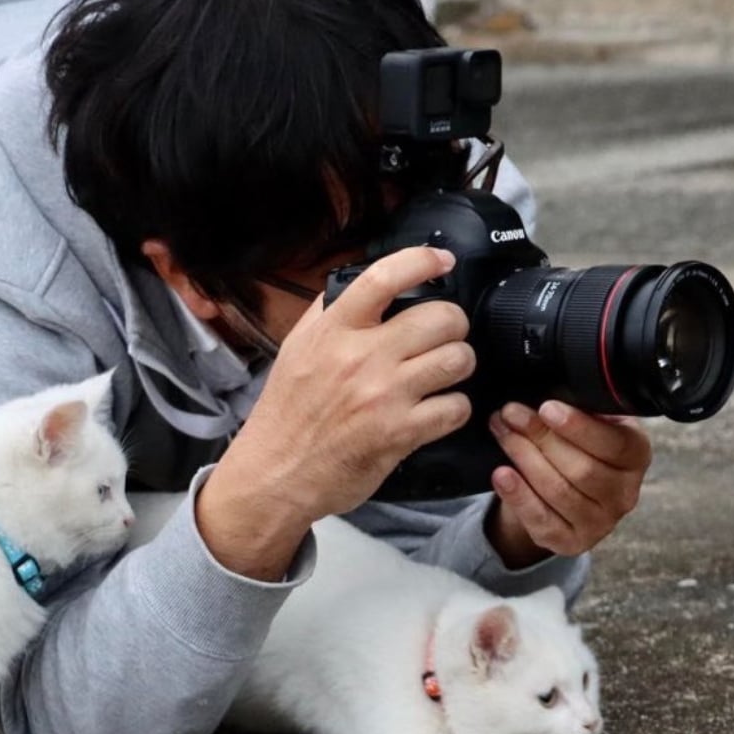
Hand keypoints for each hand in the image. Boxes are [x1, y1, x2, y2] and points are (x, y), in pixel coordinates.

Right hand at [197, 246, 474, 576]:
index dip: (422, 260)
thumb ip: (328, 313)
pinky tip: (437, 410)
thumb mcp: (296, 349)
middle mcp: (360, 358)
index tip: (442, 261)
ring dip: (458, 365)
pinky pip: (455, 408)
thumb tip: (362, 283)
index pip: (384, 277)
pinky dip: (454, 408)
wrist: (276, 473)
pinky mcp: (400, 433)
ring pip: (458, 359)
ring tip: (442, 373)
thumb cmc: (287, 414)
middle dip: (452, 325)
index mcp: (333, 331)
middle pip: (441, 318)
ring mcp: (383, 396)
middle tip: (443, 337)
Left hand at [486, 400, 651, 565]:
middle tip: (510, 413)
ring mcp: (600, 522)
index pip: (615, 444)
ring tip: (502, 432)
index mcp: (636, 456)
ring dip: (524, 458)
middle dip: (540, 437)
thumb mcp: (587, 425)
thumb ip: (581, 410)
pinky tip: (501, 474)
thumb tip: (549, 389)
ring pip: (559, 491)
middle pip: (582, 468)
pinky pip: (542, 520)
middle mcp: (624, 493)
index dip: (580, 427)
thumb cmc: (576, 448)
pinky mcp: (571, 541)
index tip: (547, 407)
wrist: (558, 493)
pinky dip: (519, 495)